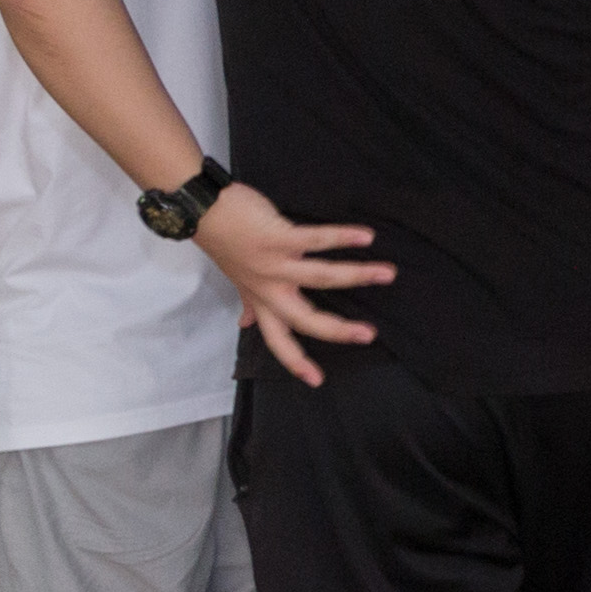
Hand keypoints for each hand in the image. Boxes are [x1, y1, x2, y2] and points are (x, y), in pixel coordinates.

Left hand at [195, 182, 388, 388]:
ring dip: (357, 275)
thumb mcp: (236, 279)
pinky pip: (315, 240)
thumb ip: (248, 302)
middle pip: (304, 319)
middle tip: (369, 335)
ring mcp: (273, 263)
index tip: (317, 381)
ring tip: (387, 273)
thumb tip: (247, 324)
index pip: (277, 340)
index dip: (295, 362)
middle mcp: (268, 288)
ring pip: (320, 278)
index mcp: (261, 299)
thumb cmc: (225, 242)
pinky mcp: (278, 237)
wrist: (203, 210)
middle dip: (338, 330)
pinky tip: (366, 236)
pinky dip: (342, 237)